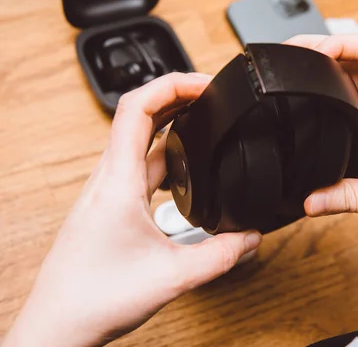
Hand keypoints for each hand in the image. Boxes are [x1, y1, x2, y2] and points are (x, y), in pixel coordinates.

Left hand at [3, 73, 261, 346]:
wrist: (57, 326)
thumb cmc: (94, 298)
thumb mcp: (172, 277)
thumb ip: (221, 256)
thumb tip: (251, 238)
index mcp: (118, 182)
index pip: (138, 108)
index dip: (172, 84)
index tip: (205, 84)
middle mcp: (109, 179)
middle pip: (140, 115)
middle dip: (178, 96)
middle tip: (212, 95)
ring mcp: (107, 191)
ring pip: (140, 140)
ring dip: (171, 122)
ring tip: (204, 119)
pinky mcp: (110, 205)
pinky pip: (140, 165)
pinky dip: (166, 153)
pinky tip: (186, 167)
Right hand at [285, 34, 357, 222]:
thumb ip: (351, 198)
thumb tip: (311, 201)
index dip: (344, 43)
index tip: (317, 55)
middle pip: (355, 55)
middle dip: (323, 47)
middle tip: (292, 55)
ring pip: (349, 72)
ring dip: (323, 65)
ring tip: (293, 67)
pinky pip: (346, 95)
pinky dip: (325, 86)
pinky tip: (307, 92)